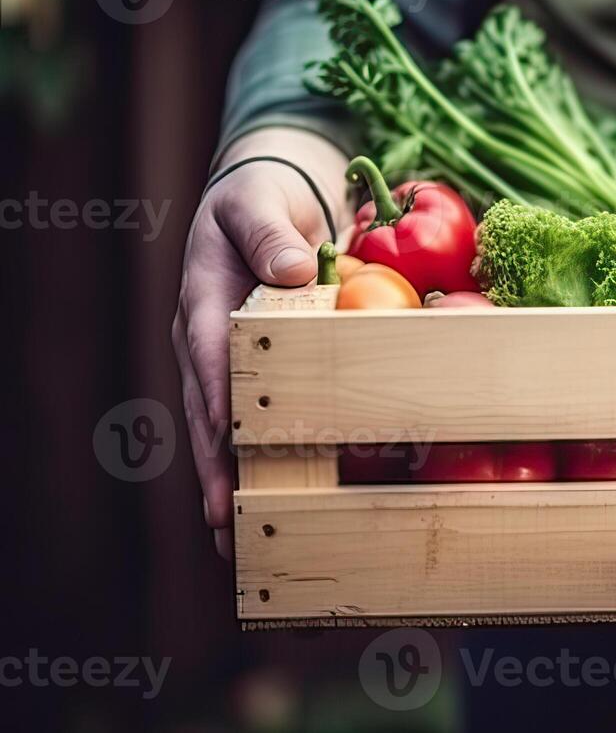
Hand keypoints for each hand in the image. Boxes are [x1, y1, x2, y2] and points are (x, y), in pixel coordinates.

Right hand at [171, 129, 348, 558]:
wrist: (265, 195)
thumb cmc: (260, 197)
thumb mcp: (258, 202)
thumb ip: (269, 233)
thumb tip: (292, 272)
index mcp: (204, 303)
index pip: (211, 365)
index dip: (220, 414)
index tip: (229, 455)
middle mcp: (206, 340)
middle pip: (208, 416)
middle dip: (216, 473)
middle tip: (228, 529)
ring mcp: (226, 359)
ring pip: (222, 429)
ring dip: (231, 482)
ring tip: (238, 541)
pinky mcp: (252, 367)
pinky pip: (249, 418)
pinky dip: (256, 460)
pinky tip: (272, 500)